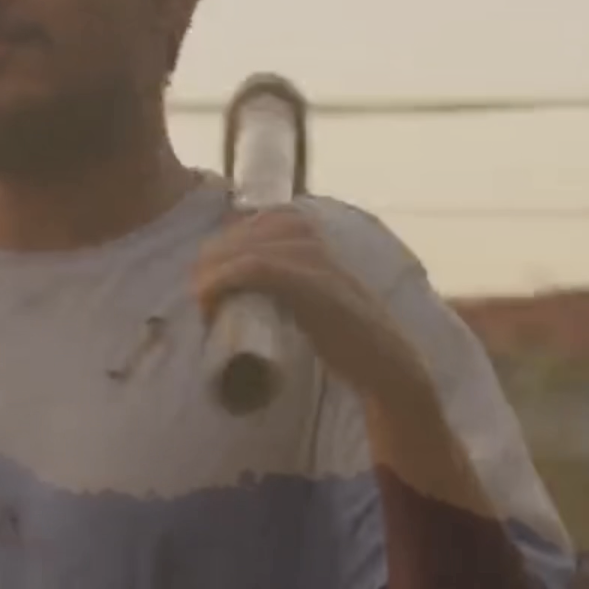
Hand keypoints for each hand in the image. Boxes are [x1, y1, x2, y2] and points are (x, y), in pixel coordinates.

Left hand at [190, 206, 425, 413]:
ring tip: (205, 307)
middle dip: (208, 266)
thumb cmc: (348, 334)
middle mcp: (309, 236)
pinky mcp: (308, 283)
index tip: (207, 286)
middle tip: (203, 303)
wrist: (385, 362)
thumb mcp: (314, 292)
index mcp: (308, 232)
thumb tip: (243, 289)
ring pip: (239, 251)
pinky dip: (222, 282)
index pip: (245, 227)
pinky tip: (208, 299)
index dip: (217, 253)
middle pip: (236, 238)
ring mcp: (310, 257)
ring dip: (210, 277)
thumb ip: (291, 280)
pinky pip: (252, 268)